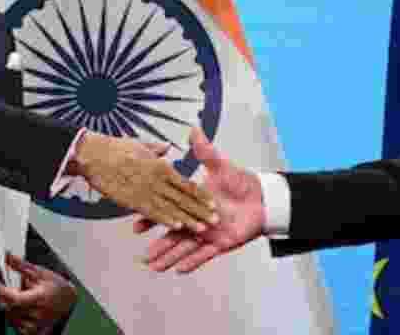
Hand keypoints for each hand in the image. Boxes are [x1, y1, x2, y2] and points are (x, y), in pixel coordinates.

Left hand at [0, 253, 76, 334]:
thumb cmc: (57, 287)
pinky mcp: (33, 331)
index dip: (0, 289)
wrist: (69, 301)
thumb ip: (21, 266)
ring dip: (11, 306)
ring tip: (24, 299)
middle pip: (9, 307)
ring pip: (10, 316)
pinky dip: (16, 317)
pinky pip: (15, 326)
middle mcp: (37, 314)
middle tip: (16, 290)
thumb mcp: (40, 272)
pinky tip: (24, 309)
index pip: (13, 298)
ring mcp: (35, 325)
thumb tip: (8, 257)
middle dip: (6, 297)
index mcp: (39, 298)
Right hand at [68, 131, 217, 231]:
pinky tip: (175, 228)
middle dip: (200, 210)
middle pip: (183, 199)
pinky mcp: (132, 200)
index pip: (186, 184)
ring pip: (171, 208)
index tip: (213, 203)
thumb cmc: (116, 148)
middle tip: (216, 220)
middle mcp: (157, 180)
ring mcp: (145, 191)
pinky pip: (152, 212)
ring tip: (202, 228)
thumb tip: (166, 148)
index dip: (200, 194)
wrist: (92, 153)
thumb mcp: (142, 145)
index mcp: (161, 167)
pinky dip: (164, 220)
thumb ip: (156, 150)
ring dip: (187, 219)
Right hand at [135, 128, 264, 272]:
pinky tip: (179, 270)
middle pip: (174, 234)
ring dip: (170, 258)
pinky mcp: (221, 243)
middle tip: (142, 257)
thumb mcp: (221, 166)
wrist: (263, 199)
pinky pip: (205, 255)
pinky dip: (193, 262)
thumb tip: (194, 129)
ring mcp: (208, 233)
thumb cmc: (241, 182)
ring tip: (155, 267)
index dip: (152, 219)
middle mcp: (197, 219)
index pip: (168, 210)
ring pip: (185, 248)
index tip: (135, 226)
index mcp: (192, 202)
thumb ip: (205, 151)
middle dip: (158, 247)